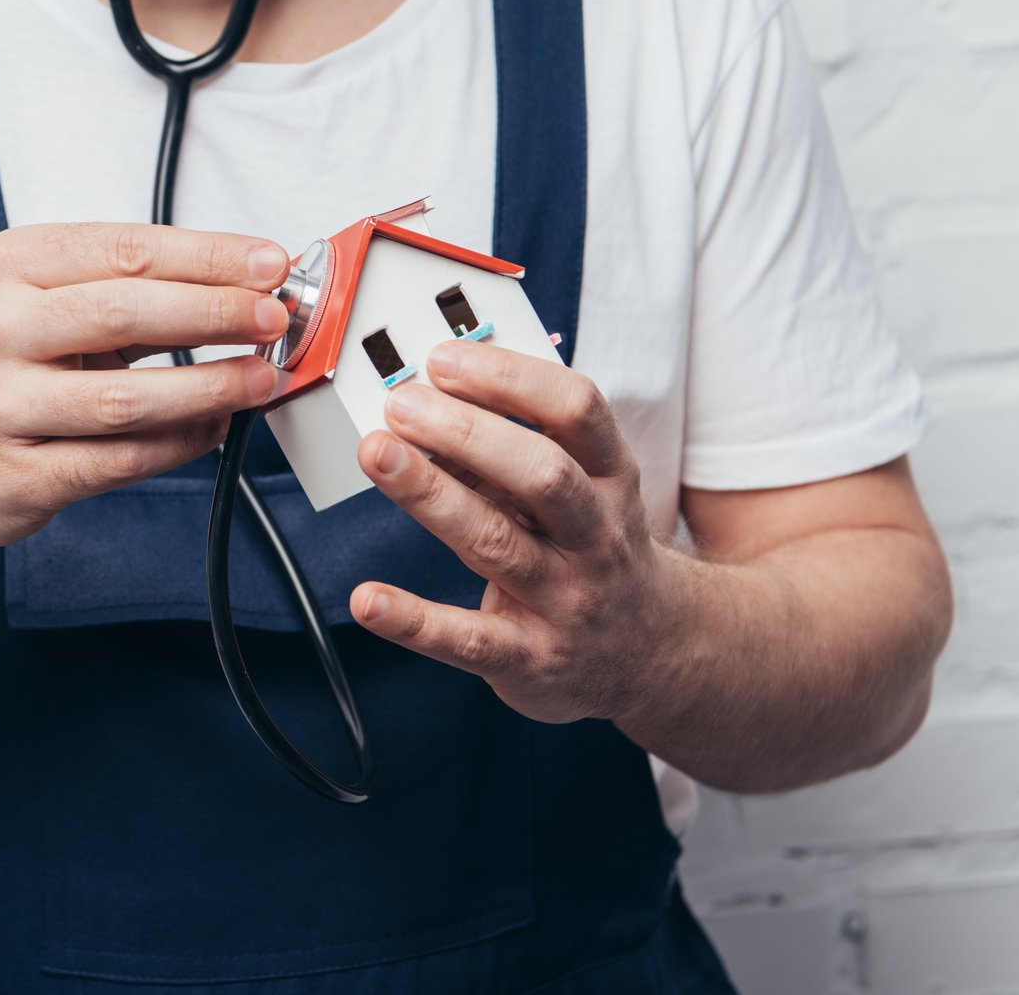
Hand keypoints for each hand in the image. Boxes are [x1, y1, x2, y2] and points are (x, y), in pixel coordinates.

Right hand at [0, 223, 289, 548]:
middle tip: (276, 318)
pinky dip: (177, 445)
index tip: (269, 263)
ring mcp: (0, 410)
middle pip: (126, 313)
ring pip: (126, 397)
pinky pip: (117, 461)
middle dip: (216, 312)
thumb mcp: (37, 300)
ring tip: (260, 379)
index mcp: (8, 269)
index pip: (124, 251)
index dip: (208, 256)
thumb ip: (126, 289)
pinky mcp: (15, 479)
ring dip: (209, 387)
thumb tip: (241, 284)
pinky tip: (212, 429)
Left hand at [350, 340, 692, 725]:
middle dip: (467, 432)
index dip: (511, 379)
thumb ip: (515, 448)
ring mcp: (565, 600)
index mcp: (611, 478)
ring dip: (431, 495)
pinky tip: (367, 598)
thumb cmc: (594, 548)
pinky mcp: (528, 658)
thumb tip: (430, 403)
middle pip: (542, 475)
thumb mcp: (584, 488)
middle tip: (401, 404)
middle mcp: (596, 537)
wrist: (650, 653)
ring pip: (497, 543)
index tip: (445, 360)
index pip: (578, 410)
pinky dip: (413, 619)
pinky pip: (468, 639)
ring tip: (377, 453)